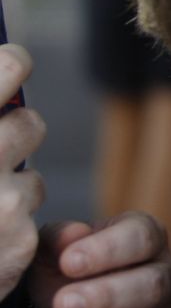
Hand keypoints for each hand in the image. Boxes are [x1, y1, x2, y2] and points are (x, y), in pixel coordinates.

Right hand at [0, 44, 45, 299]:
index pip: (9, 64)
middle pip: (30, 125)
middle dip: (8, 140)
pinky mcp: (20, 243)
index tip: (9, 70)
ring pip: (31, 178)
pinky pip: (26, 220)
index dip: (9, 67)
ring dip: (5, 191)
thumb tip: (2, 65)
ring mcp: (6, 202)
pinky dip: (4, 231)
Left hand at [29, 213, 170, 307]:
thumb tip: (72, 235)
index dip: (107, 249)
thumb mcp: (55, 253)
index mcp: (149, 240)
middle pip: (154, 284)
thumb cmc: (68, 275)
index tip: (68, 261)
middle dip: (107, 296)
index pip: (142, 236)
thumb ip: (59, 239)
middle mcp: (169, 277)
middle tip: (63, 304)